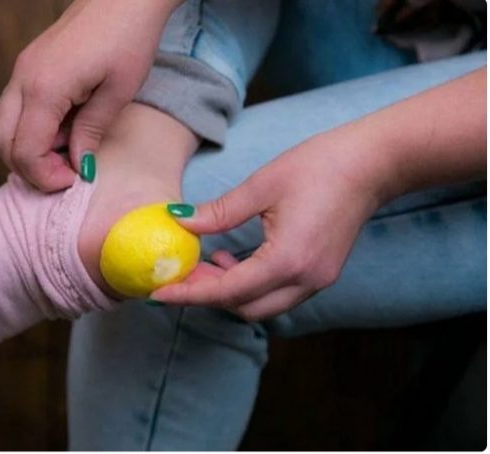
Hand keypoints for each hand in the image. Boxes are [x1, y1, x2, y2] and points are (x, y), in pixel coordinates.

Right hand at [0, 0, 177, 191]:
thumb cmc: (128, 37)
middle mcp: (23, 79)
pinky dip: (33, 129)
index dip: (45, 176)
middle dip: (29, 168)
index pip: (25, 150)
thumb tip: (78, 166)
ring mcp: (22, 70)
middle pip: (3, 141)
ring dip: (29, 149)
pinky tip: (65, 129)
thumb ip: (91, 132)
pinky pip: (17, 108)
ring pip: (5, 125)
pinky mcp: (30, 66)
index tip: (73, 180)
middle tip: (64, 175)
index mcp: (44, 88)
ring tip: (68, 152)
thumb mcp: (117, 93)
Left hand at [151, 131, 386, 320]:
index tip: (158, 293)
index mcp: (288, 260)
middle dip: (207, 295)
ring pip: (261, 306)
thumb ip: (218, 212)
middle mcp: (305, 280)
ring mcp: (317, 281)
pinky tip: (233, 259)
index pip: (227, 291)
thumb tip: (180, 221)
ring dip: (229, 292)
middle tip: (181, 272)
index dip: (189, 294)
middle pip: (244, 307)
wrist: (372, 163)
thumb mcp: (262, 185)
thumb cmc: (320, 166)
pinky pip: (278, 294)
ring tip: (205, 262)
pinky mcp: (322, 273)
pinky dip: (250, 286)